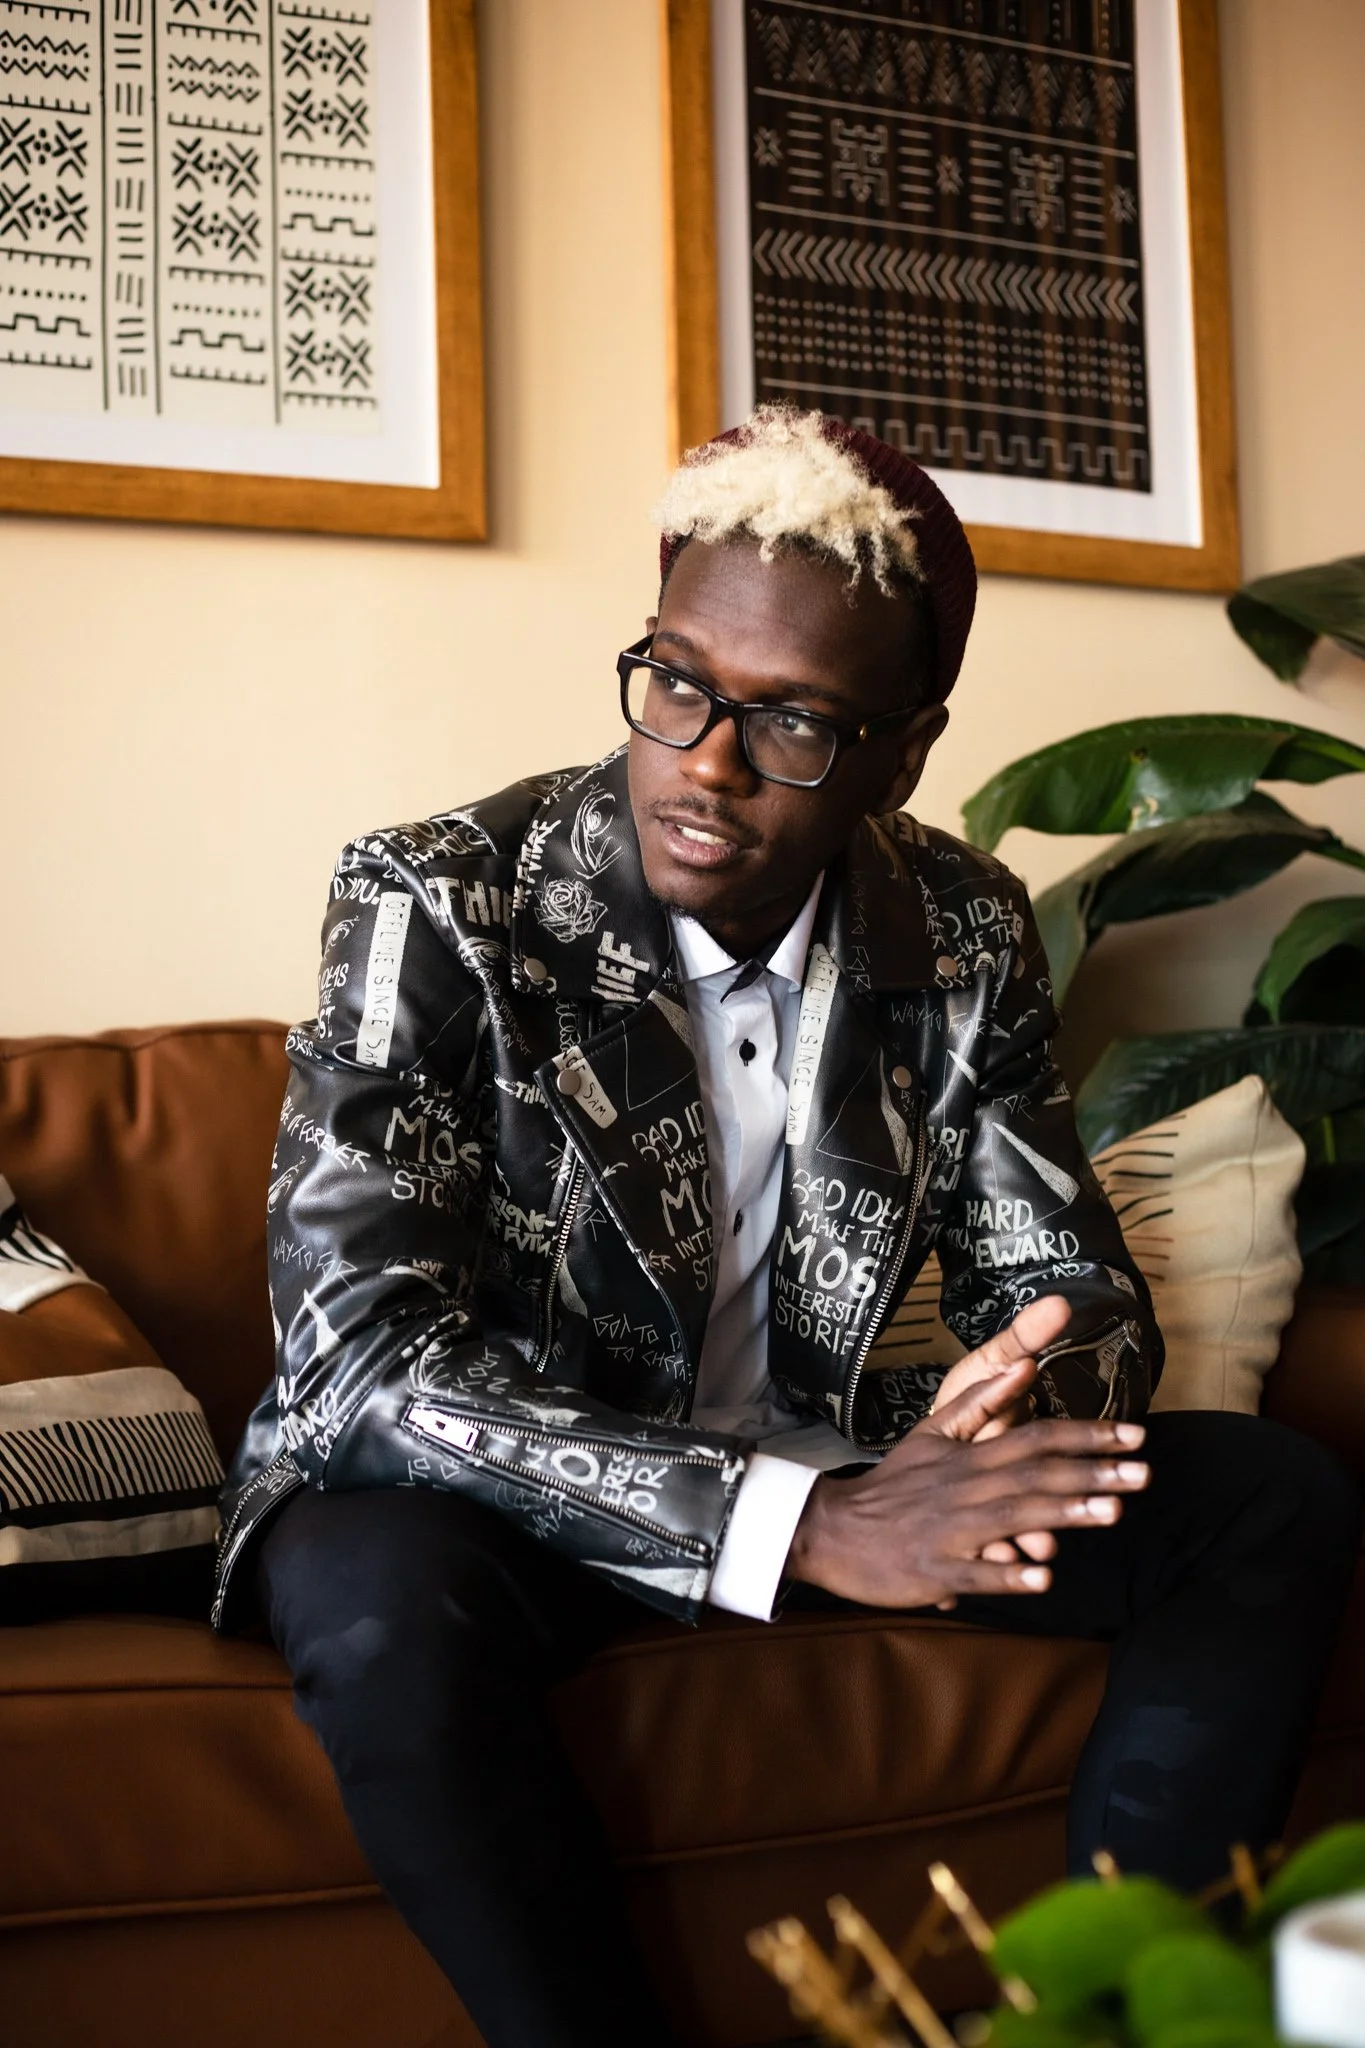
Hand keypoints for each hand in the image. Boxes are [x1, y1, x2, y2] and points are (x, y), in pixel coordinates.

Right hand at [786, 1300, 1147, 1610]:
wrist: (834, 1531)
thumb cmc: (894, 1485)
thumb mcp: (932, 1433)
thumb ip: (982, 1403)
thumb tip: (1023, 1366)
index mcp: (968, 1457)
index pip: (1036, 1438)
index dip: (1086, 1435)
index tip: (1135, 1436)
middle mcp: (964, 1489)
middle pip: (1035, 1475)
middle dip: (1093, 1473)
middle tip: (1145, 1472)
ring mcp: (950, 1531)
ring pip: (1013, 1518)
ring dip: (1064, 1515)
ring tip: (1113, 1512)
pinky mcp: (934, 1570)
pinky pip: (975, 1572)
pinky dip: (1007, 1573)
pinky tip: (1042, 1577)